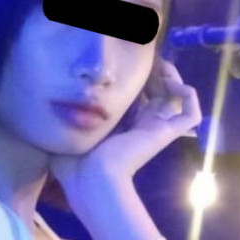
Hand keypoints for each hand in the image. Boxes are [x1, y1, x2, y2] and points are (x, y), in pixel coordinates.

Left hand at [48, 54, 201, 201]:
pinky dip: (189, 95)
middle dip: (155, 73)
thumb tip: (49, 102)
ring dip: (173, 78)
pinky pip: (190, 114)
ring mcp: (156, 130)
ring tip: (161, 66)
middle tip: (146, 58)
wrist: (92, 181)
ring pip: (177, 99)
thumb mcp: (66, 134)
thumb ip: (63, 118)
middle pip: (158, 94)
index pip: (135, 99)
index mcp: (119, 129)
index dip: (135, 80)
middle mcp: (141, 127)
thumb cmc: (75, 167)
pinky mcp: (166, 134)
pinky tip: (174, 83)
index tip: (126, 60)